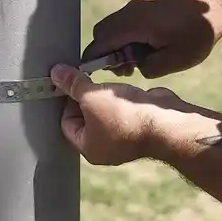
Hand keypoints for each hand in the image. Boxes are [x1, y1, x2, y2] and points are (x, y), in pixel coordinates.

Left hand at [49, 65, 216, 165]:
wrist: (166, 122)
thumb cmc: (124, 116)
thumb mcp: (91, 97)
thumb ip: (73, 84)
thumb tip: (55, 73)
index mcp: (89, 148)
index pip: (66, 123)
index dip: (64, 101)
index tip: (69, 82)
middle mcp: (105, 147)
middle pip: (85, 117)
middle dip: (83, 96)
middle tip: (82, 76)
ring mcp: (124, 137)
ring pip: (104, 111)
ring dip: (102, 94)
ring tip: (100, 79)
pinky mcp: (139, 125)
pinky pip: (122, 109)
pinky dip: (119, 97)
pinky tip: (118, 84)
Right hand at [83, 0, 221, 77]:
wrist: (216, 4)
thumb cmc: (198, 32)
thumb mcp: (176, 60)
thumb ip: (149, 68)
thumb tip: (136, 68)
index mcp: (134, 23)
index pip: (101, 42)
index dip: (93, 60)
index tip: (91, 75)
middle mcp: (130, 10)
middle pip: (103, 33)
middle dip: (106, 53)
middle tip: (125, 71)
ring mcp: (138, 5)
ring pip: (114, 27)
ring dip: (118, 45)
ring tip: (138, 62)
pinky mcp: (146, 5)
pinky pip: (126, 22)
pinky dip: (127, 37)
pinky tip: (147, 48)